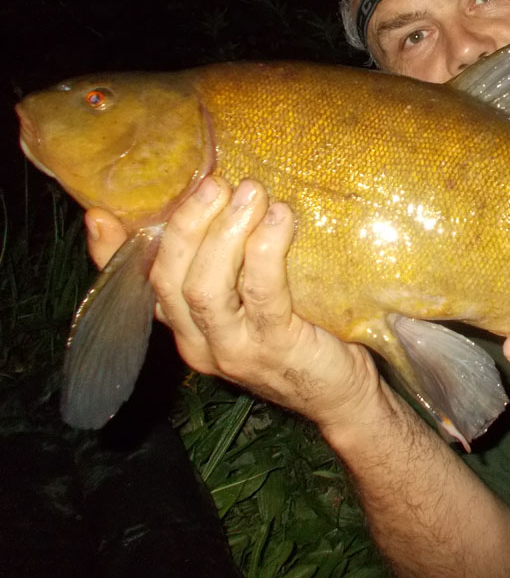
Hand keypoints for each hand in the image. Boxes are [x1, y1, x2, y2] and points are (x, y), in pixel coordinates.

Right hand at [87, 178, 382, 428]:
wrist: (340, 394)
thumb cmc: (301, 333)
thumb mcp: (258, 298)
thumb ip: (237, 263)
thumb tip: (236, 195)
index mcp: (186, 327)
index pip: (138, 289)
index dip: (110, 253)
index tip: (101, 213)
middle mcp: (198, 343)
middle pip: (168, 279)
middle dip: (187, 225)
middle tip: (215, 183)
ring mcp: (234, 350)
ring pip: (205, 288)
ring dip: (224, 233)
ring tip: (250, 193)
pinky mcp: (275, 348)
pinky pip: (263, 295)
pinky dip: (267, 251)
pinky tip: (280, 220)